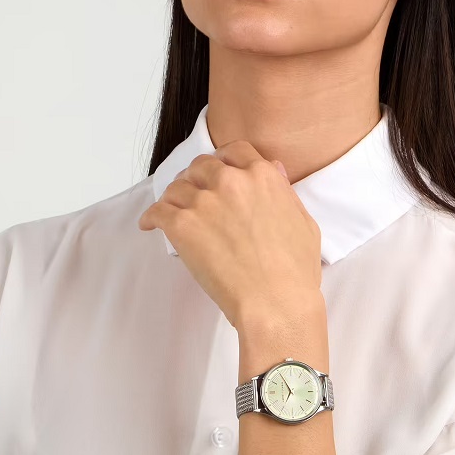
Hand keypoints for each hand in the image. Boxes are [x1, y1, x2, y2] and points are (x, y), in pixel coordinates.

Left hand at [138, 141, 322, 329]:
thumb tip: (273, 169)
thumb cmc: (295, 271)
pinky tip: (151, 225)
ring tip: (173, 211)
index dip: (224, 160)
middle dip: (197, 177)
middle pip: (201, 165)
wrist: (276, 303)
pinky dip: (151, 217)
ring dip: (174, 197)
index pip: (235, 151)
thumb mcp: (304, 222)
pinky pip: (157, 211)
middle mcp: (231, 181)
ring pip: (177, 186)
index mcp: (262, 176)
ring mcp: (205, 201)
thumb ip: (284, 191)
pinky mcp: (183, 225)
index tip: (218, 172)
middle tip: (195, 194)